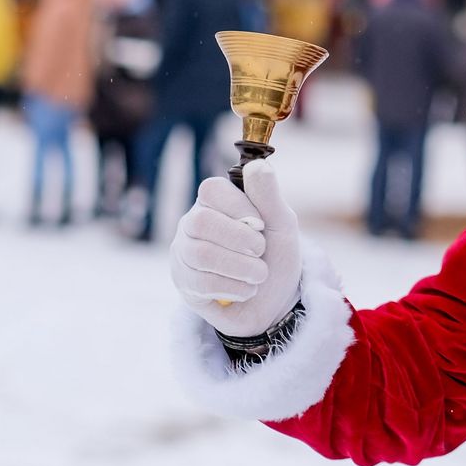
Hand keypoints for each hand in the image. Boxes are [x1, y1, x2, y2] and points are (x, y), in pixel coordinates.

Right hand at [170, 160, 301, 337]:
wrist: (274, 301)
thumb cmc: (276, 254)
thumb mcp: (282, 224)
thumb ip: (268, 195)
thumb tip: (257, 164)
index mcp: (216, 202)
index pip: (211, 190)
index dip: (238, 206)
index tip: (262, 224)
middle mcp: (193, 224)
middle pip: (201, 222)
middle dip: (239, 239)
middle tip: (261, 250)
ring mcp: (184, 254)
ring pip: (200, 255)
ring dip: (241, 267)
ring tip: (260, 274)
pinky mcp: (184, 284)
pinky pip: (201, 283)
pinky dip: (235, 287)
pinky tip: (246, 289)